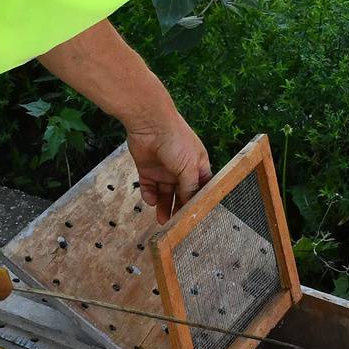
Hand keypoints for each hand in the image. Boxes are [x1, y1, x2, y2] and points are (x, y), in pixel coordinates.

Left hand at [126, 110, 211, 224]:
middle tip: (178, 225)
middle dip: (180, 208)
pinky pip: (149, 187)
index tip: (197, 217)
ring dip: (164, 207)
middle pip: (182, 194)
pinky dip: (149, 195)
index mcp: (197, 165)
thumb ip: (190, 187)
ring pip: (165, 193)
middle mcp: (181, 169)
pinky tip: (151, 200)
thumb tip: (192, 206)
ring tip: (163, 222)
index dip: (199, 202)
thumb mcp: (189, 166)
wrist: (150, 122)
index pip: (201, 188)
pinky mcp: (147, 169)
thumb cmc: (176, 140)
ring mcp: (164, 170)